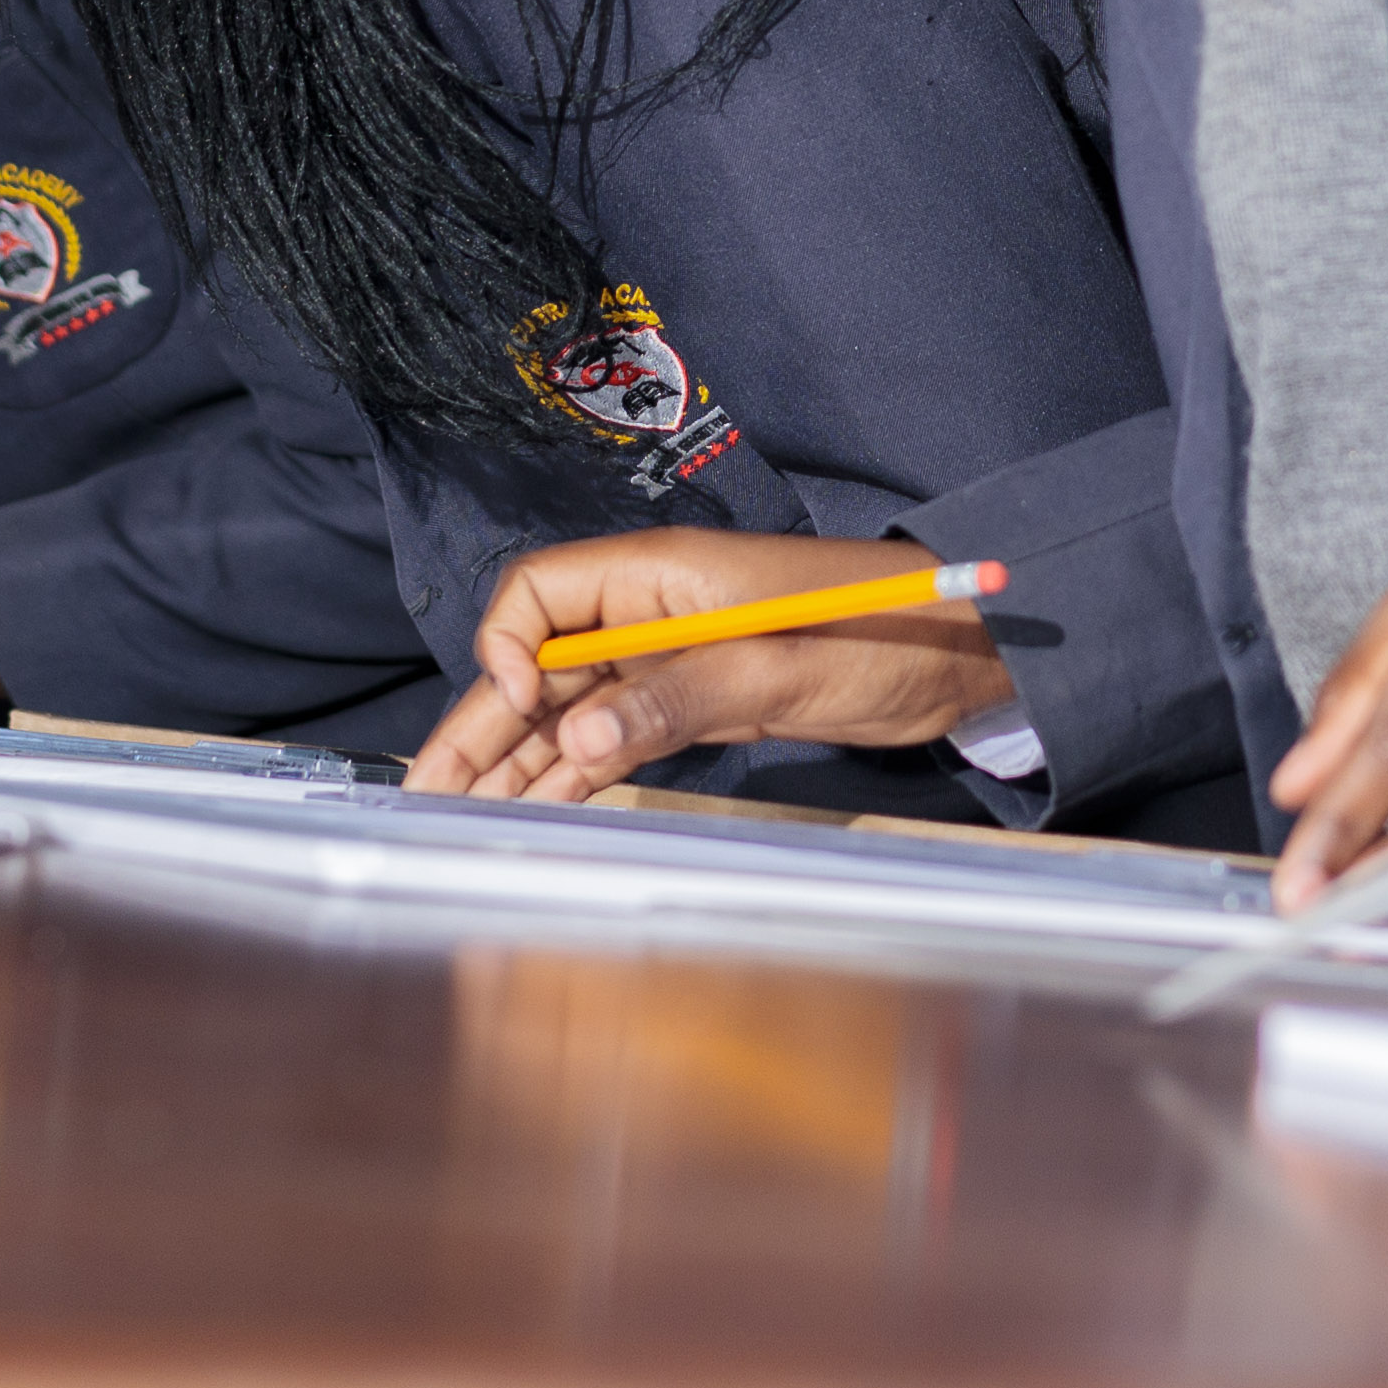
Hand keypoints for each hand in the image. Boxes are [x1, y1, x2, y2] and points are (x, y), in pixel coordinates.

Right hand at [403, 532, 1016, 800]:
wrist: (964, 654)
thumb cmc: (879, 635)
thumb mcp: (775, 667)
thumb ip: (673, 697)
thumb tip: (576, 733)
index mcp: (661, 575)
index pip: (541, 594)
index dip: (508, 647)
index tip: (516, 704)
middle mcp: (653, 613)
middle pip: (539, 664)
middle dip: (481, 725)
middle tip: (424, 792)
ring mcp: (673, 659)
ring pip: (569, 709)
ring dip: (515, 759)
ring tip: (456, 813)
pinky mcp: (701, 700)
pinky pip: (616, 733)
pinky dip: (574, 769)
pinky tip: (534, 806)